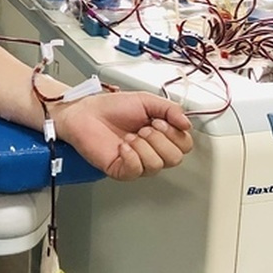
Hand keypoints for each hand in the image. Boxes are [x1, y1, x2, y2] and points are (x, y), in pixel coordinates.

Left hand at [51, 91, 192, 181]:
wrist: (85, 113)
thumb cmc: (111, 107)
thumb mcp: (146, 100)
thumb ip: (170, 109)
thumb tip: (187, 124)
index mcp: (161, 135)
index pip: (184, 145)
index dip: (174, 134)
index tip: (158, 120)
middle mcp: (151, 150)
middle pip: (175, 159)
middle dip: (160, 140)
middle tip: (143, 128)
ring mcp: (137, 162)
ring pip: (156, 165)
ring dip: (143, 146)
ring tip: (129, 136)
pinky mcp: (121, 170)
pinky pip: (136, 171)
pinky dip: (131, 156)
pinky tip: (122, 146)